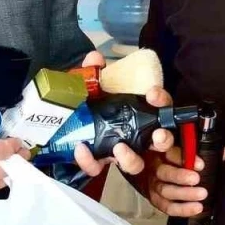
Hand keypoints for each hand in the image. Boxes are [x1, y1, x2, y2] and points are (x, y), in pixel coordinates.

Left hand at [72, 51, 175, 177]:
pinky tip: (82, 149)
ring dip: (131, 158)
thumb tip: (95, 58)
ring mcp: (118, 151)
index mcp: (138, 112)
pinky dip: (90, 161)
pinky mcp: (98, 162)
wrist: (60, 122)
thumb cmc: (85, 101)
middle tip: (158, 135)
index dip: (162, 101)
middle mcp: (134, 134)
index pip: (160, 106)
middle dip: (164, 139)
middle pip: (160, 141)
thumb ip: (93, 71)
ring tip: (119, 148)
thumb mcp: (89, 84)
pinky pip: (98, 167)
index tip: (153, 94)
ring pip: (136, 164)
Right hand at [147, 144, 224, 216]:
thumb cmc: (174, 161)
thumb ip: (205, 151)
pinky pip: (167, 207)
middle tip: (197, 179)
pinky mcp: (155, 200)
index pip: (168, 150)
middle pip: (164, 171)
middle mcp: (155, 167)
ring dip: (184, 193)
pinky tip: (196, 207)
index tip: (198, 163)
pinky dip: (182, 209)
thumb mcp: (186, 151)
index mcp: (162, 150)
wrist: (153, 176)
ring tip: (201, 194)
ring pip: (166, 190)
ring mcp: (153, 184)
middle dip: (181, 176)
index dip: (182, 156)